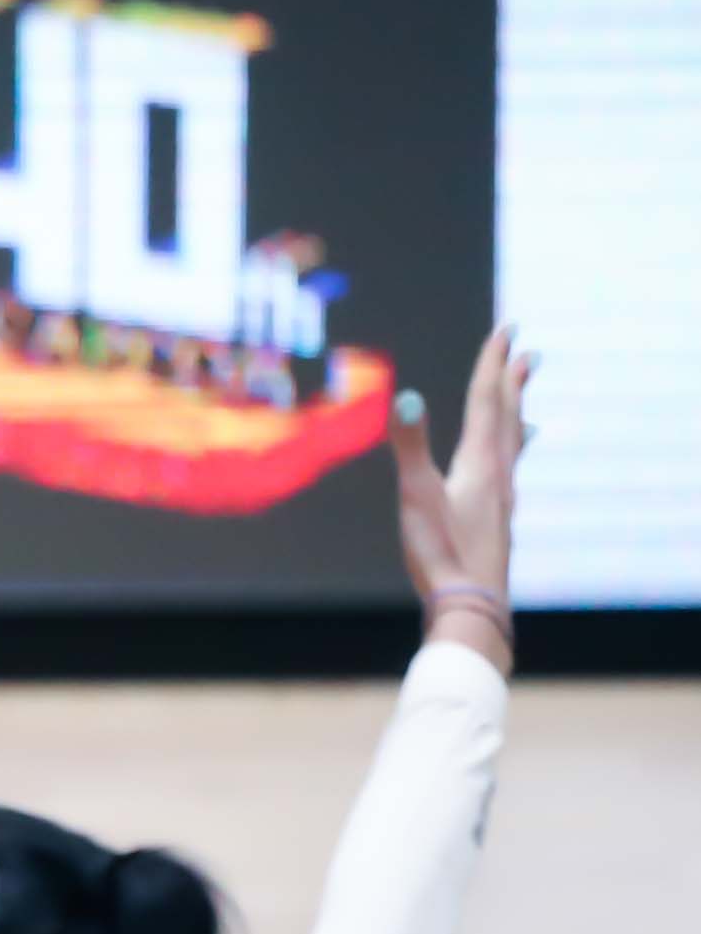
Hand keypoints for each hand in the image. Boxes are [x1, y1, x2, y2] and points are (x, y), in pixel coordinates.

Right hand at [397, 327, 527, 658]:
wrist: (472, 602)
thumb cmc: (441, 550)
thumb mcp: (417, 495)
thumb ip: (411, 447)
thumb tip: (407, 399)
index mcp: (480, 460)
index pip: (488, 400)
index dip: (494, 363)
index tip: (506, 331)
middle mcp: (498, 472)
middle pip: (508, 416)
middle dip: (512, 381)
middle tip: (525, 352)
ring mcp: (501, 496)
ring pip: (513, 442)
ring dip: (516, 412)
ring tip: (525, 397)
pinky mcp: (496, 517)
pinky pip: (508, 468)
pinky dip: (512, 450)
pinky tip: (511, 461)